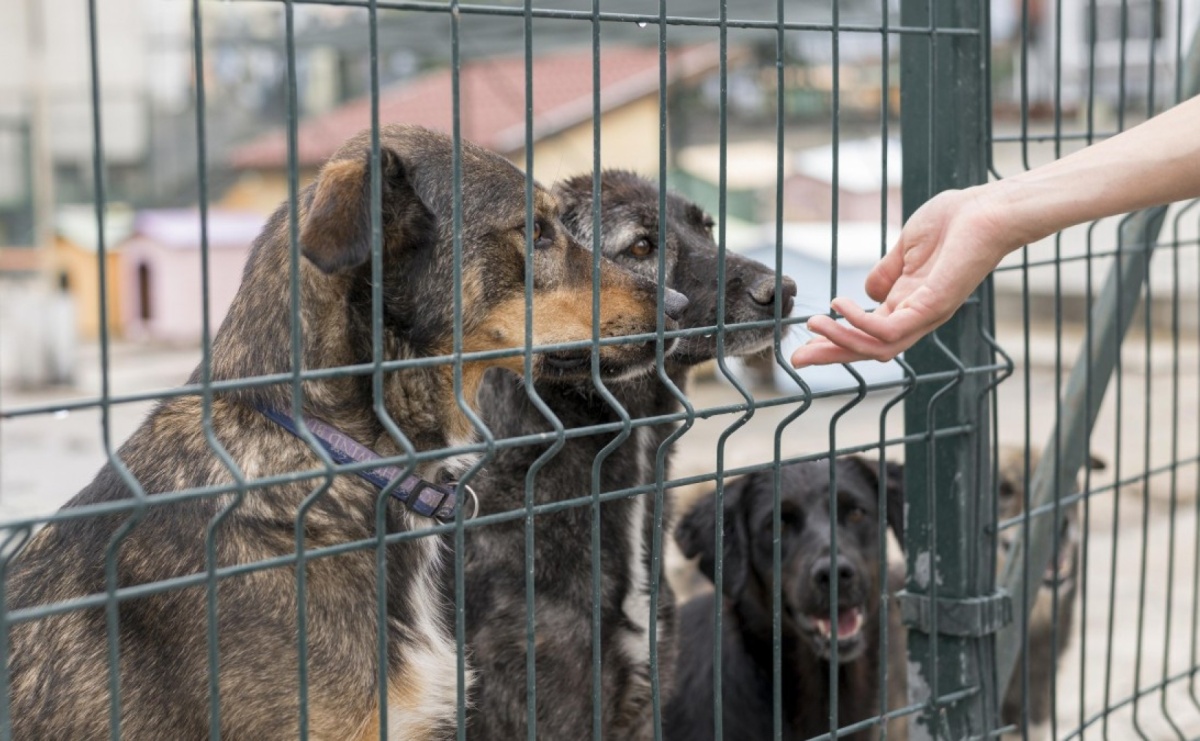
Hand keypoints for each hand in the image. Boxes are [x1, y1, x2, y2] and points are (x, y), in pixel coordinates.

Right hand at [790, 186, 1018, 366]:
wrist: (988, 209)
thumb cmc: (954, 221)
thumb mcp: (906, 248)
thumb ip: (886, 272)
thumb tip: (866, 292)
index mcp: (908, 303)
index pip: (867, 333)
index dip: (836, 339)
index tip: (805, 341)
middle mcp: (916, 316)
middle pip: (868, 349)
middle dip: (831, 355)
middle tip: (797, 358)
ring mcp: (926, 314)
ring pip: (876, 347)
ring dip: (840, 341)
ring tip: (814, 324)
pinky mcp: (932, 307)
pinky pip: (889, 329)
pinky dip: (860, 323)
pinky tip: (841, 305)